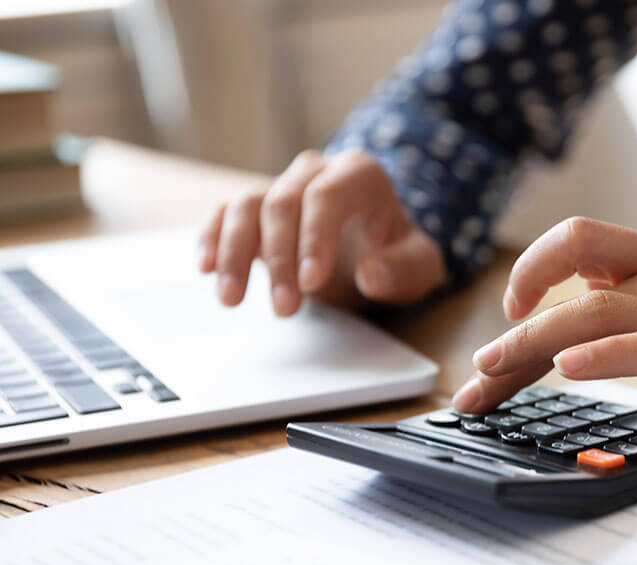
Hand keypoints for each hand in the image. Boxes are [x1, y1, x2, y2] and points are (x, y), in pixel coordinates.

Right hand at [198, 149, 445, 315]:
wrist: (378, 247)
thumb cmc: (398, 254)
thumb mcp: (420, 267)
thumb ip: (404, 270)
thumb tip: (371, 275)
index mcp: (360, 174)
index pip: (328, 196)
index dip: (314, 238)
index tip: (311, 283)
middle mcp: (316, 171)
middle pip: (283, 203)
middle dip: (280, 259)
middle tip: (285, 310)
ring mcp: (282, 186)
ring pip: (246, 206)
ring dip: (234, 253)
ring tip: (232, 300)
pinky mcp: (257, 208)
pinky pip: (225, 213)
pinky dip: (212, 238)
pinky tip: (205, 269)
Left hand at [452, 218, 636, 425]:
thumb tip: (605, 318)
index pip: (580, 247)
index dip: (531, 273)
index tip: (508, 312)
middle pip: (570, 277)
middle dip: (513, 325)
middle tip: (479, 373)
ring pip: (591, 313)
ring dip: (530, 345)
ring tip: (493, 375)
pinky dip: (602, 357)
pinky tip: (571, 372)